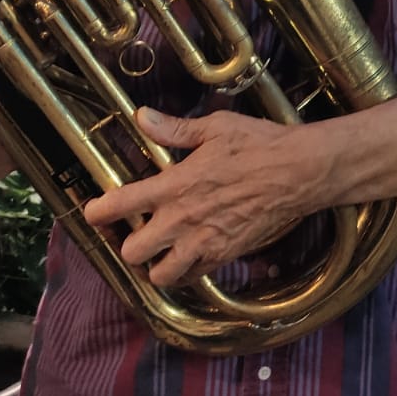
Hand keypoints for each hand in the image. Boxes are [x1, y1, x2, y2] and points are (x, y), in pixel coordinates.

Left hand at [82, 107, 321, 286]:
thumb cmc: (260, 145)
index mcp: (175, 185)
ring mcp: (204, 242)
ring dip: (156, 265)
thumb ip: (174, 129)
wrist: (301, 172)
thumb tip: (141, 118)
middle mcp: (183, 220)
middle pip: (132, 252)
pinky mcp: (225, 255)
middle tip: (137, 230)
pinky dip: (186, 272)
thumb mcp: (216, 128)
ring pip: (159, 275)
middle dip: (129, 244)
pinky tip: (190, 255)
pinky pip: (192, 277)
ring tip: (161, 251)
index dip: (98, 211)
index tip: (95, 211)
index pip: (119, 205)